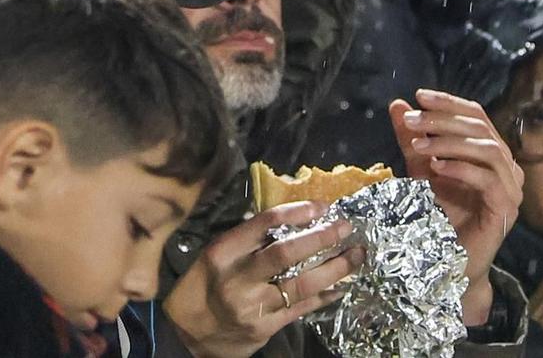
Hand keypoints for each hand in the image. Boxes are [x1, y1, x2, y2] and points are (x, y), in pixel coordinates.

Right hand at [163, 201, 361, 357]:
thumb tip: (287, 222)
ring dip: (334, 269)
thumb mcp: (213, 256)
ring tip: (355, 255)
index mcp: (223, 252)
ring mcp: (253, 306)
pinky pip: (301, 309)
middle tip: (345, 227)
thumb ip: (245, 241)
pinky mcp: (265, 328)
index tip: (322, 207)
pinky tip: (341, 286)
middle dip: (321, 238)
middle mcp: (238, 278)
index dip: (297, 212)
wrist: (187, 335)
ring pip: (301, 284)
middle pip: (286, 253)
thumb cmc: (200, 288)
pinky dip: (324, 296)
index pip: (264, 223)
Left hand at [392, 90, 521, 326]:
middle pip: (480, 128)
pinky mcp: (507, 209)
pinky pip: (489, 180)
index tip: (418, 96)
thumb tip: (397, 104)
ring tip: (420, 144)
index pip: (476, 115)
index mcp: (491, 152)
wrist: (448, 262)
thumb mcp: (420, 170)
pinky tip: (437, 167)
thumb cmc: (440, 215)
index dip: (448, 102)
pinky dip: (462, 168)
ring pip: (489, 149)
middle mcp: (508, 166)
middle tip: (411, 121)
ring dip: (451, 141)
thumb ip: (412, 139)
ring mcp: (512, 188)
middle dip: (442, 120)